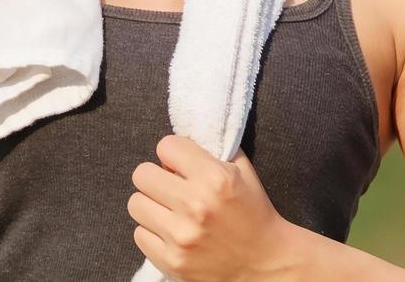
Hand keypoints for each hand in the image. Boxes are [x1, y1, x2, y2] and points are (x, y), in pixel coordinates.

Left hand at [128, 135, 295, 281]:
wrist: (268, 266)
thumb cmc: (254, 215)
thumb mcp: (242, 172)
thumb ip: (213, 149)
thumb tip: (181, 138)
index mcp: (214, 178)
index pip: (166, 146)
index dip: (172, 153)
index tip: (179, 164)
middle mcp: (195, 205)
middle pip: (142, 174)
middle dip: (156, 178)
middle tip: (170, 188)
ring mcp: (182, 237)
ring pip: (136, 204)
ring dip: (151, 205)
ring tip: (169, 211)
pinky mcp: (173, 262)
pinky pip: (139, 235)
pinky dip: (152, 233)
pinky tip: (170, 234)